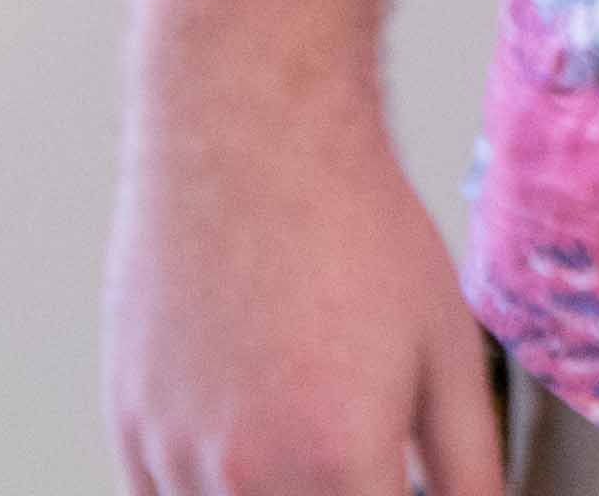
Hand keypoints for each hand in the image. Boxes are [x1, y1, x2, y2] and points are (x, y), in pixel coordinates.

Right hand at [106, 85, 502, 494]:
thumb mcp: (449, 347)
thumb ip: (470, 461)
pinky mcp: (128, 431)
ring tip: (309, 420)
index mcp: (339, 464)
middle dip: (340, 493)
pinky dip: (213, 490)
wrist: (251, 137)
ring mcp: (175, 458)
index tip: (399, 484)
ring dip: (276, 492)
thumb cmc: (353, 229)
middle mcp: (248, 477)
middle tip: (363, 455)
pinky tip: (256, 436)